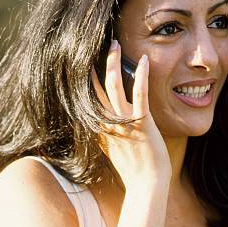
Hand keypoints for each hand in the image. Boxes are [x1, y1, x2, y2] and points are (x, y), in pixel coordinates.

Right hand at [91, 40, 171, 187]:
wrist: (147, 185)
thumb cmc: (135, 168)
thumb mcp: (114, 147)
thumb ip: (107, 131)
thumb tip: (104, 119)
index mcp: (98, 126)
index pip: (86, 95)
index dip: (82, 76)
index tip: (80, 58)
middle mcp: (106, 122)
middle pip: (94, 86)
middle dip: (92, 63)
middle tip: (94, 41)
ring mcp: (123, 122)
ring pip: (112, 86)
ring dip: (112, 62)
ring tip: (114, 43)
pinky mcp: (141, 123)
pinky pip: (139, 95)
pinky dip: (141, 76)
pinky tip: (144, 60)